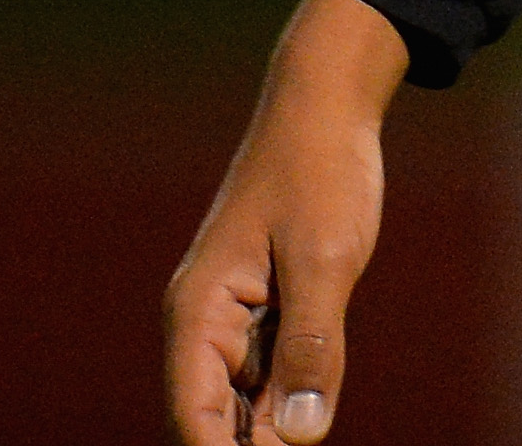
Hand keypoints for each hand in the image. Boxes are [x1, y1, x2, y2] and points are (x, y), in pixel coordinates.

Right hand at [164, 0, 408, 442]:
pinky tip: (318, 403)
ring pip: (247, 402)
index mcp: (197, 314)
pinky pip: (272, 373)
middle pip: (215, 421)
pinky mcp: (267, 310)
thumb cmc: (321, 172)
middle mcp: (204, 326)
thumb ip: (311, 348)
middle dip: (252, 444)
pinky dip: (294, 394)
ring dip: (277, 425)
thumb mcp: (324, 260)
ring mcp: (235, 320)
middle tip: (304, 443)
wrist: (327, 108)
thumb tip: (301, 437)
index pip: (194, 420)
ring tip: (312, 421)